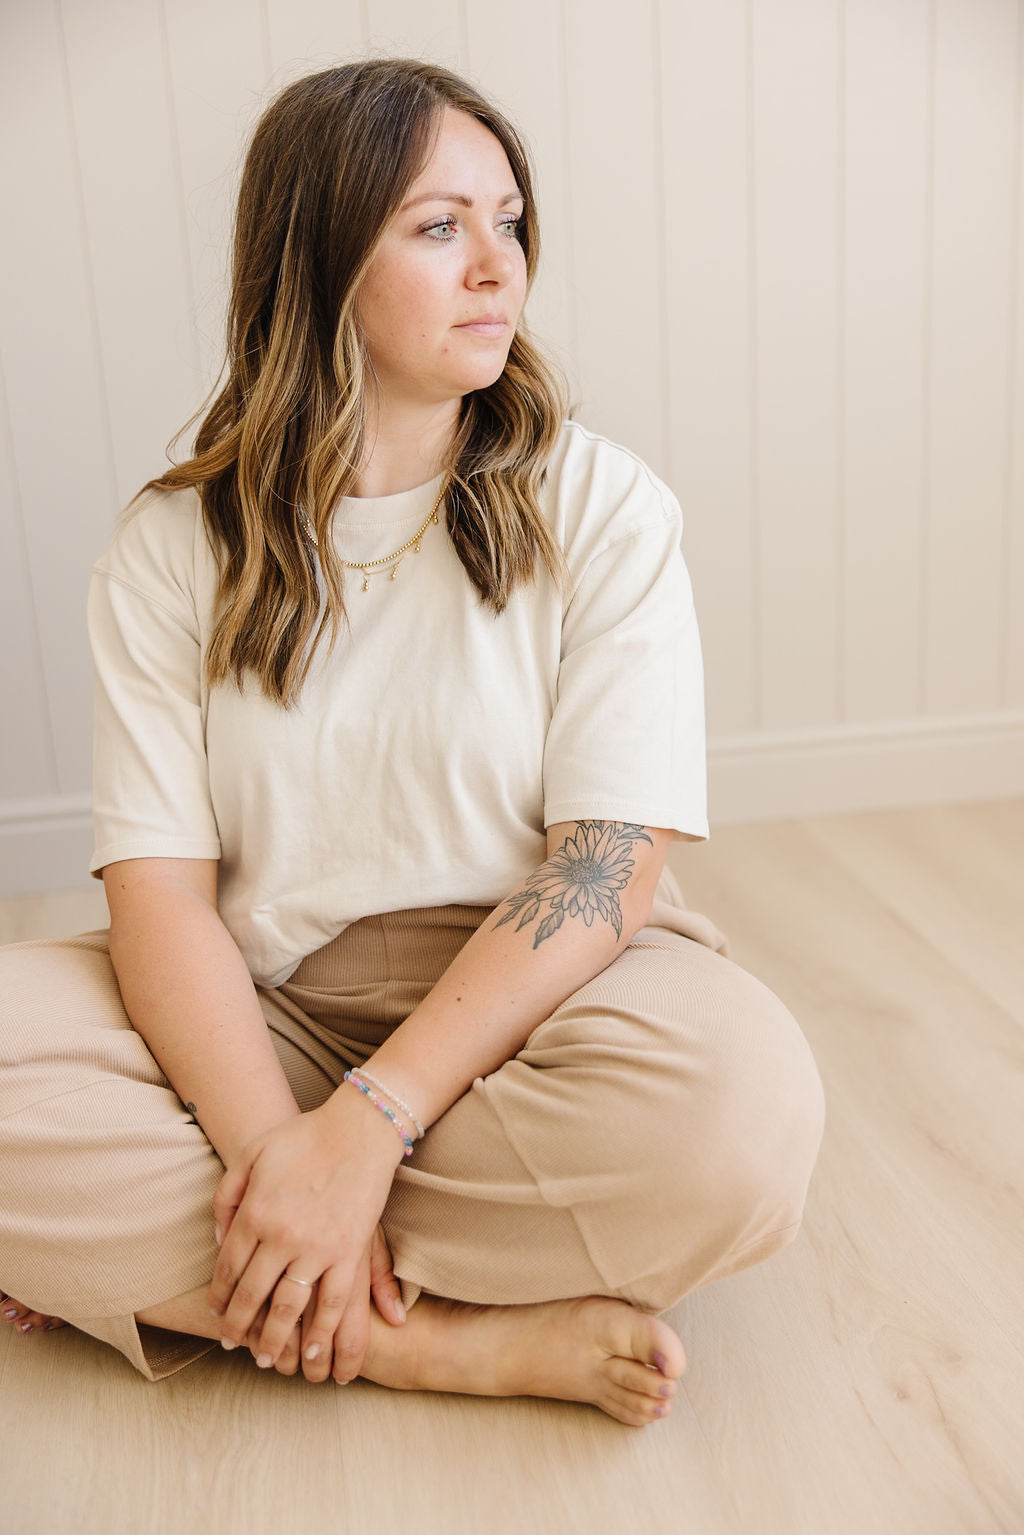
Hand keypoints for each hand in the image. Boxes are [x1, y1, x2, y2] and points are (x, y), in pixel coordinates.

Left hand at [209, 1091, 406, 1369]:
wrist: (358, 1127)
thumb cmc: (303, 1137)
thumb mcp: (251, 1154)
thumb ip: (226, 1195)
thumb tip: (218, 1238)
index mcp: (255, 1213)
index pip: (228, 1267)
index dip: (219, 1294)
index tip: (215, 1311)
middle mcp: (281, 1236)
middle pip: (252, 1294)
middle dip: (238, 1325)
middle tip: (231, 1342)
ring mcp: (316, 1247)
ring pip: (288, 1307)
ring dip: (274, 1339)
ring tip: (267, 1359)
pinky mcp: (350, 1252)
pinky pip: (332, 1301)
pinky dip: (320, 1331)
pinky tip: (313, 1350)